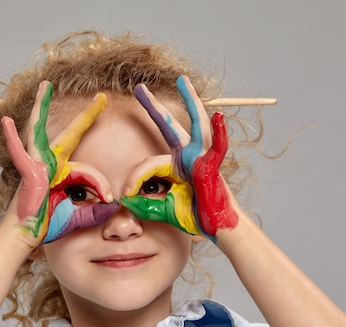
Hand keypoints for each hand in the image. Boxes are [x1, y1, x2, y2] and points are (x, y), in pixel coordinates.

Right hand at [2, 81, 117, 247]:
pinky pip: (20, 153)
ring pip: (41, 131)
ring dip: (42, 106)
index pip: (89, 171)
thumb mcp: (81, 215)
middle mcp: (51, 162)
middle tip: (103, 96)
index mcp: (64, 171)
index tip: (109, 199)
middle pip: (71, 133)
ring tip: (45, 85)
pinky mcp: (28, 172)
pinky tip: (7, 120)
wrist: (28, 235)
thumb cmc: (49, 224)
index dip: (101, 185)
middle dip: (87, 115)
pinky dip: (11, 137)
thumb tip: (114, 205)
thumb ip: (97, 210)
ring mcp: (38, 164)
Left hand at [121, 76, 237, 241]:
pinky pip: (218, 148)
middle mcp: (188, 155)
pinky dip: (220, 133)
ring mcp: (202, 158)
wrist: (215, 226)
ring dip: (190, 101)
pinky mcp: (212, 166)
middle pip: (169, 126)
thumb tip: (125, 202)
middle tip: (139, 88)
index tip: (126, 195)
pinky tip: (218, 116)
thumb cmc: (193, 215)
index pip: (148, 163)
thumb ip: (144, 205)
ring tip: (183, 81)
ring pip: (196, 125)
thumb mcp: (162, 209)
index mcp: (175, 164)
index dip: (135, 178)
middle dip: (153, 107)